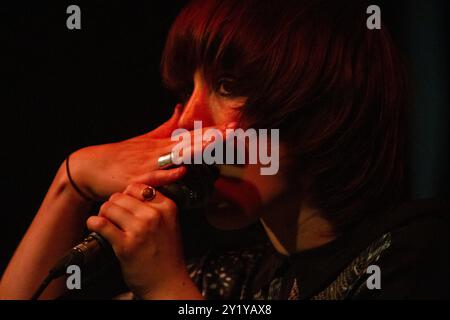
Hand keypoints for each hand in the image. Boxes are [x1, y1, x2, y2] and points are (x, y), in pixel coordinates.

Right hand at [68, 104, 231, 200]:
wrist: (89, 166)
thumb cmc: (119, 156)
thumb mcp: (144, 140)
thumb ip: (165, 128)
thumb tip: (179, 109)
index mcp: (163, 144)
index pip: (193, 136)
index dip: (215, 131)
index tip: (235, 126)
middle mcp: (158, 152)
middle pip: (190, 143)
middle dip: (213, 137)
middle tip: (234, 130)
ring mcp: (148, 164)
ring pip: (176, 156)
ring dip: (196, 149)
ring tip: (216, 143)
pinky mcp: (136, 179)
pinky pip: (154, 177)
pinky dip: (168, 174)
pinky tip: (182, 171)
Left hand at [86, 183, 201, 298]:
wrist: (168, 282)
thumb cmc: (167, 255)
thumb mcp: (171, 224)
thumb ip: (157, 207)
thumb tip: (132, 192)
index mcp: (167, 207)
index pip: (138, 187)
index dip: (127, 195)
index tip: (125, 205)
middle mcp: (154, 215)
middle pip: (121, 196)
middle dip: (113, 205)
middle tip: (113, 216)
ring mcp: (140, 229)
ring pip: (109, 207)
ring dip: (103, 214)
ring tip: (106, 223)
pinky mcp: (126, 244)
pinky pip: (101, 224)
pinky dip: (94, 223)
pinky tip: (95, 226)